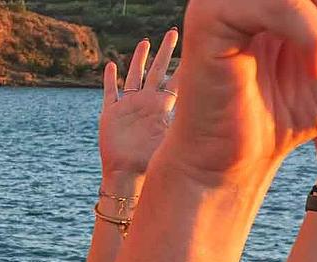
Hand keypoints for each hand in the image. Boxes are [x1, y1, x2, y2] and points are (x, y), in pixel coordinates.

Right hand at [99, 30, 178, 183]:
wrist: (127, 174)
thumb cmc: (151, 162)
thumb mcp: (171, 139)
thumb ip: (183, 124)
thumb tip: (205, 112)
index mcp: (162, 107)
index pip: (176, 80)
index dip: (184, 63)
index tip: (193, 47)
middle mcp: (146, 103)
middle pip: (157, 70)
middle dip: (165, 51)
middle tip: (172, 33)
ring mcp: (129, 107)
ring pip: (134, 76)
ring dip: (138, 59)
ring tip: (145, 43)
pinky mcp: (111, 114)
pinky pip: (110, 92)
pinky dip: (110, 79)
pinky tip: (110, 66)